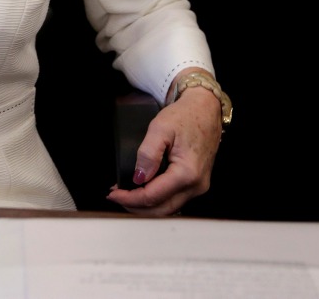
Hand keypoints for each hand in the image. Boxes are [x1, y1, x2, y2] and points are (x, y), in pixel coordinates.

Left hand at [105, 84, 222, 215]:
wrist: (206, 109)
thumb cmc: (186, 115)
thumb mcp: (160, 128)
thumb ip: (148, 154)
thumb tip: (138, 178)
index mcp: (187, 173)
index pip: (153, 196)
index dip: (130, 198)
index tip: (113, 194)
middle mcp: (196, 185)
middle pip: (161, 209)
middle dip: (136, 206)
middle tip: (116, 197)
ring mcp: (199, 186)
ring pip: (169, 208)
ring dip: (146, 205)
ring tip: (126, 195)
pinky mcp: (197, 183)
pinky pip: (175, 199)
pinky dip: (157, 199)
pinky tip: (143, 191)